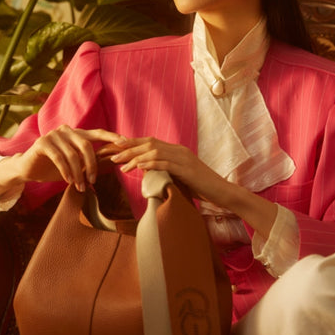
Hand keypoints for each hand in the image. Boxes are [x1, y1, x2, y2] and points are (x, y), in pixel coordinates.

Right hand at [0, 126, 123, 193]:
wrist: (29, 170)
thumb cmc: (54, 168)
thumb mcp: (75, 165)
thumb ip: (89, 162)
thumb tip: (112, 163)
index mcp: (76, 134)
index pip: (97, 133)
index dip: (111, 137)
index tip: (125, 143)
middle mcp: (66, 130)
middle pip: (86, 145)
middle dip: (91, 165)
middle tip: (92, 181)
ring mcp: (53, 135)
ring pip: (72, 154)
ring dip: (77, 173)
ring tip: (79, 186)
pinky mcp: (42, 143)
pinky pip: (59, 158)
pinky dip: (65, 171)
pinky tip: (68, 181)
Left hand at [102, 136, 229, 205]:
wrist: (221, 192)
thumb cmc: (200, 188)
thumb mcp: (179, 177)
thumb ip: (164, 172)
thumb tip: (146, 172)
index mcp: (176, 151)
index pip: (150, 143)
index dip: (132, 144)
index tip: (116, 149)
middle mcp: (179, 150)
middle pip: (149, 144)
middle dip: (129, 149)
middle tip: (112, 156)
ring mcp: (184, 158)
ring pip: (155, 151)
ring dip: (136, 157)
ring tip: (122, 165)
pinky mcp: (187, 169)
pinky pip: (166, 163)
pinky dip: (151, 163)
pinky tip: (139, 166)